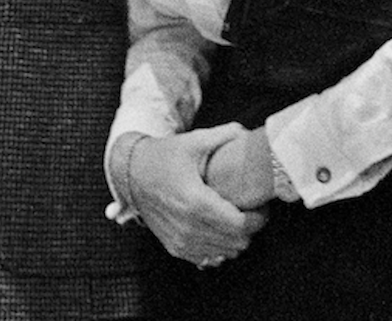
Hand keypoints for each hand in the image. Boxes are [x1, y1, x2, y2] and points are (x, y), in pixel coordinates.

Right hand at [125, 126, 266, 267]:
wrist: (131, 173)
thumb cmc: (162, 157)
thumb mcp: (192, 142)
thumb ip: (223, 135)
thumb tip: (246, 133)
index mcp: (196, 202)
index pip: (241, 225)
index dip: (258, 218)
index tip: (261, 206)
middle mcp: (188, 227)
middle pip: (237, 242)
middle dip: (249, 228)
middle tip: (250, 210)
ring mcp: (180, 241)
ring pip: (225, 253)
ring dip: (234, 239)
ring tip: (234, 218)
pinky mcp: (174, 247)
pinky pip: (208, 259)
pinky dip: (218, 247)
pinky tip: (217, 229)